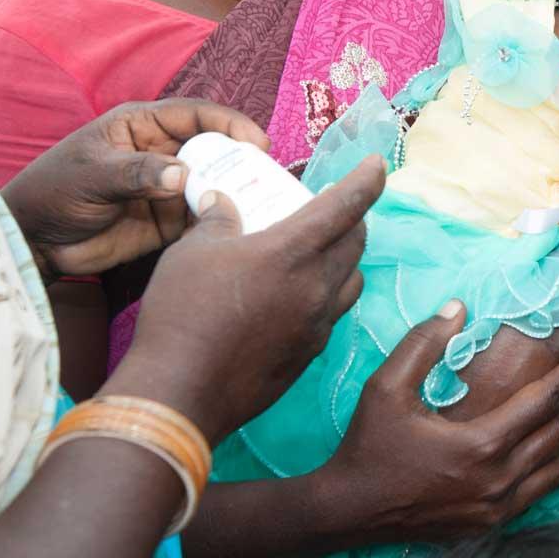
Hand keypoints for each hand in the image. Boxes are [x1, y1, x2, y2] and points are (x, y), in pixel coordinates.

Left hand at [1, 99, 270, 277]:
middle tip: (269, 177)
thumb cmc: (54, 192)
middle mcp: (163, 152)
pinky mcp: (169, 221)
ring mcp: (168, 188)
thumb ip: (137, 173)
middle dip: (242, 159)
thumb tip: (183, 175)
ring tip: (264, 203)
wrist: (34, 242)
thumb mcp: (93, 176)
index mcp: (143, 126)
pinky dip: (222, 220)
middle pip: (215, 148)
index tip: (256, 142)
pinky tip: (242, 228)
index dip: (229, 124)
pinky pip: (204, 217)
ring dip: (237, 191)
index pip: (196, 115)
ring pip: (215, 183)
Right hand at [107, 156, 383, 442]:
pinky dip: (327, 294)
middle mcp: (316, 287)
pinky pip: (332, 314)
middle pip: (356, 243)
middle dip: (353, 219)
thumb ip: (216, 219)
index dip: (367, 180)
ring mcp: (317, 325)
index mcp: (292, 252)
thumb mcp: (192, 251)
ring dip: (345, 259)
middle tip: (334, 208)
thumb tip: (222, 201)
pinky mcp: (309, 354)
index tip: (378, 164)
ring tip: (321, 250)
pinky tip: (299, 296)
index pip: (346, 206)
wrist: (180, 392)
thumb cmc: (182, 313)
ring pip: (351, 281)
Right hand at [321, 303, 558, 542]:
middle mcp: (497, 482)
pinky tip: (534, 446)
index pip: (545, 401)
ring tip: (553, 409)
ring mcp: (496, 510)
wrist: (347, 509)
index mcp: (480, 446)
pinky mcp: (489, 527)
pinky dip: (546, 467)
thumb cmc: (369, 445)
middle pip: (558, 434)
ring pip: (555, 468)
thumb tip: (459, 306)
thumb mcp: (387, 387)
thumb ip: (424, 343)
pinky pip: (538, 493)